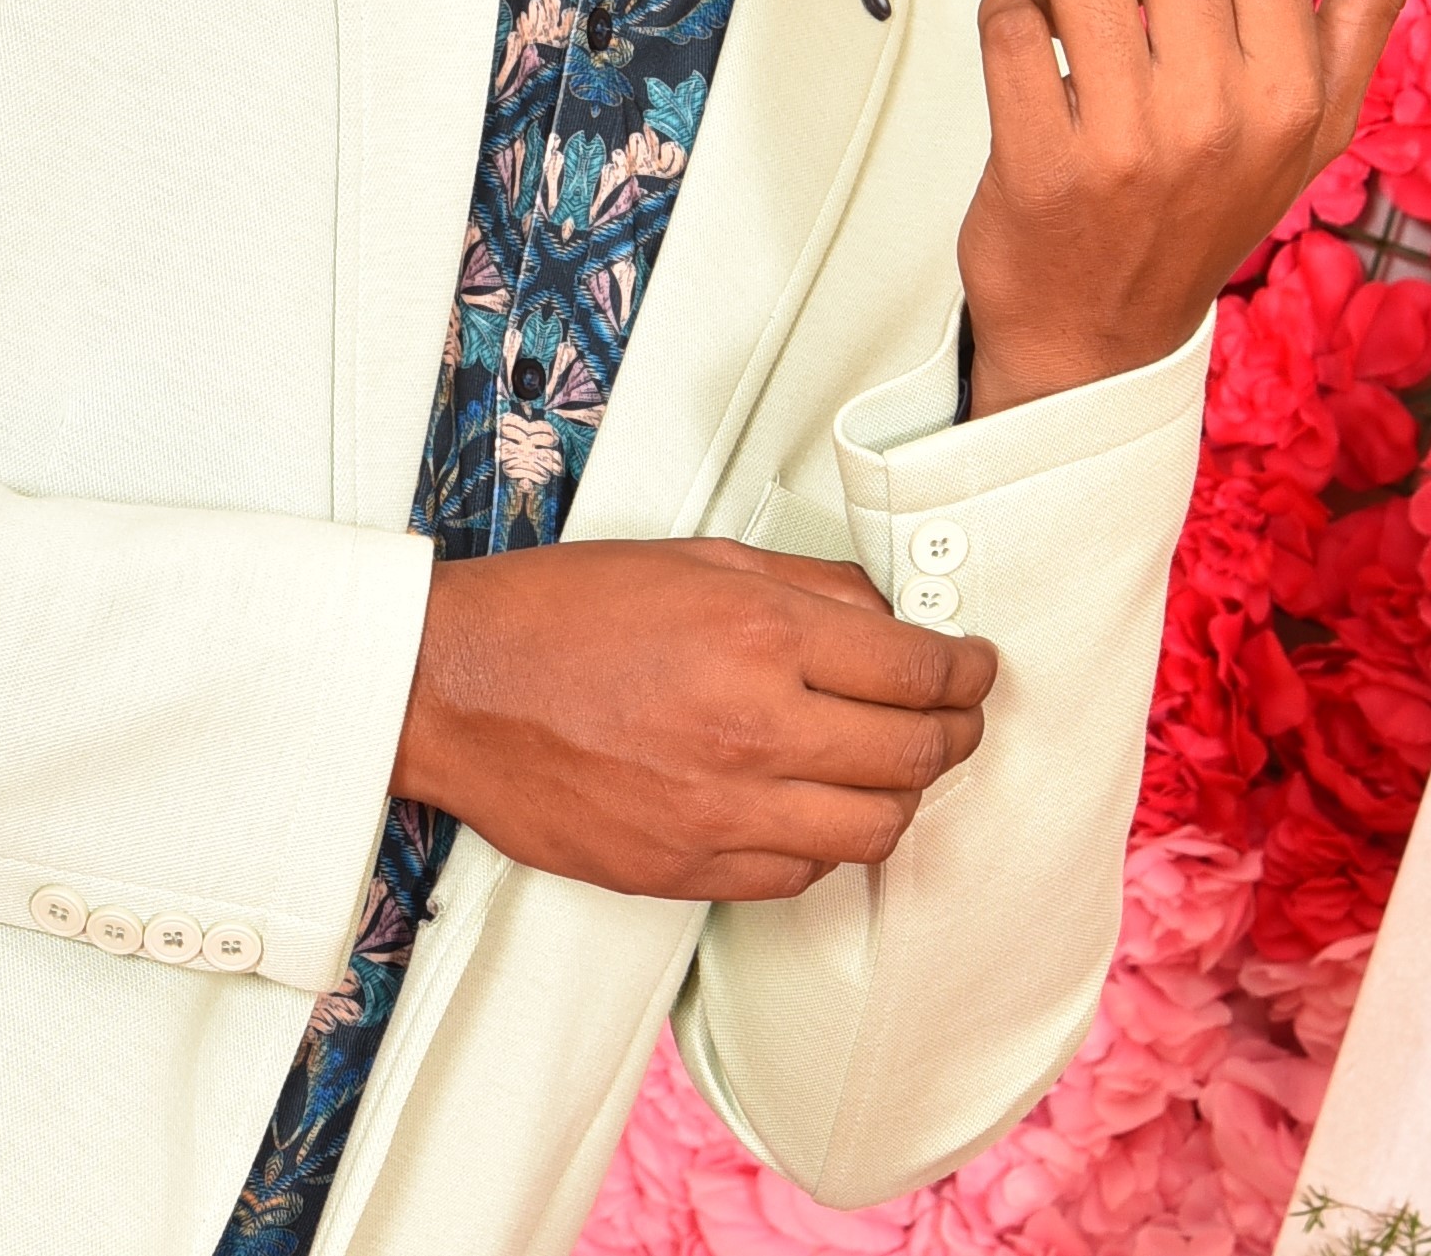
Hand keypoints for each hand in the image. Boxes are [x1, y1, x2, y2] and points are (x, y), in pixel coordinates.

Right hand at [390, 538, 996, 901]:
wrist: (455, 689)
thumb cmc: (559, 613)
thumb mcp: (694, 558)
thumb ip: (804, 587)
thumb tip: (888, 617)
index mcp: (758, 634)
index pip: (917, 668)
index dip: (967, 670)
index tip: (975, 667)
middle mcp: (752, 728)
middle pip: (914, 755)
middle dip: (956, 732)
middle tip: (957, 715)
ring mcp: (721, 811)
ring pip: (873, 830)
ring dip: (900, 795)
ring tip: (891, 765)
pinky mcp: (688, 870)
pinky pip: (801, 872)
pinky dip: (826, 842)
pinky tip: (811, 805)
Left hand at [959, 0, 1410, 418]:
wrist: (1103, 337)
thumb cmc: (1206, 212)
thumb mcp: (1314, 126)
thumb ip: (1361, 9)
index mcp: (1295, 94)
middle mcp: (1221, 116)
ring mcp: (1129, 142)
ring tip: (1073, 27)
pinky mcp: (1040, 162)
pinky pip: (1008, 22)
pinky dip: (1006, 20)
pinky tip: (1030, 62)